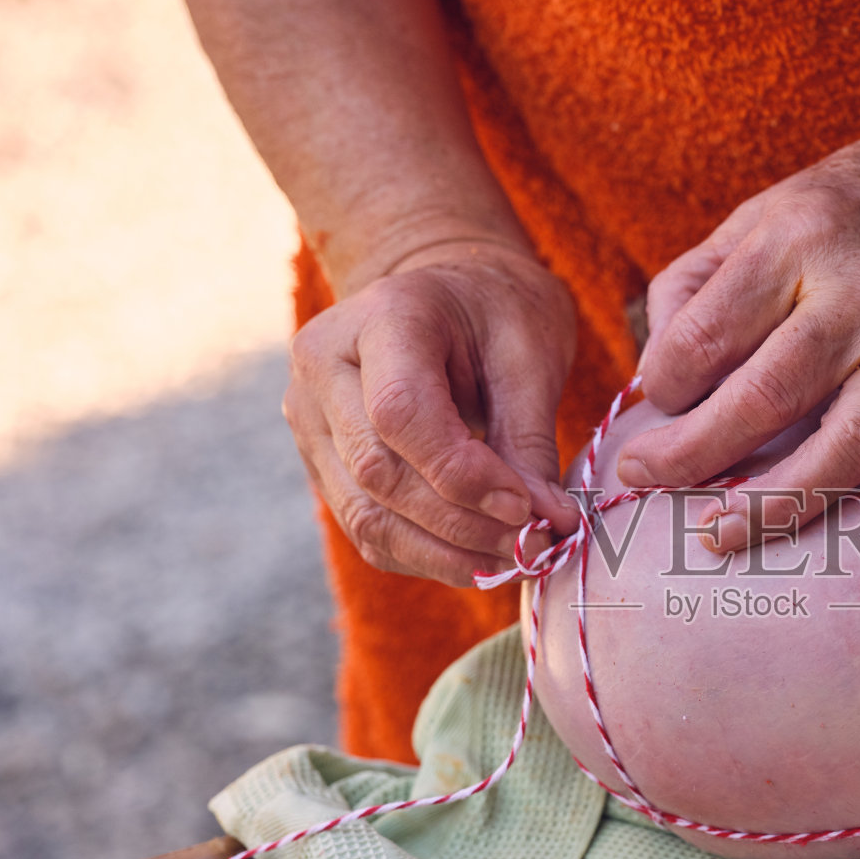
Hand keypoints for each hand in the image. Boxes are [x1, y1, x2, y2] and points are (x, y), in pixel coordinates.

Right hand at [284, 240, 579, 584]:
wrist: (449, 298)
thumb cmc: (496, 314)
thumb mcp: (529, 356)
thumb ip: (530, 440)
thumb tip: (549, 523)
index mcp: (379, 316)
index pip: (399, 412)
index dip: (462, 474)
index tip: (526, 508)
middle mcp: (323, 366)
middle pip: (378, 471)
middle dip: (462, 523)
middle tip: (533, 544)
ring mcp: (310, 418)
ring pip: (365, 514)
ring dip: (445, 553)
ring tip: (514, 560)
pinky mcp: (321, 463)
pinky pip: (366, 529)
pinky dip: (426, 555)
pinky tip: (479, 559)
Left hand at [617, 127, 859, 549]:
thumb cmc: (851, 213)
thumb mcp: (761, 212)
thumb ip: (694, 284)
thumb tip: (652, 379)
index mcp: (796, 241)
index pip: (708, 334)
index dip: (664, 384)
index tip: (655, 406)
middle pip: (769, 396)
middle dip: (695, 452)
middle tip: (645, 480)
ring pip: (854, 438)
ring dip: (784, 500)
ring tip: (723, 533)